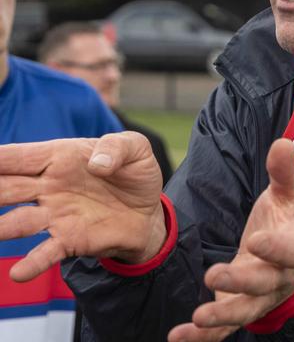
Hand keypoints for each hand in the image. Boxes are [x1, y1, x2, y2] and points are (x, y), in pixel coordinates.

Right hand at [0, 131, 165, 281]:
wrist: (150, 211)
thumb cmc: (135, 174)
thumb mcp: (136, 150)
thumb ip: (118, 148)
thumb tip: (99, 164)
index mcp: (59, 157)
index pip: (18, 156)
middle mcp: (48, 186)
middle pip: (5, 188)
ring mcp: (55, 215)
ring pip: (15, 223)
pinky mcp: (68, 240)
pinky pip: (44, 253)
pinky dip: (31, 263)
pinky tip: (18, 273)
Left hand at [168, 138, 293, 341]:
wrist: (283, 254)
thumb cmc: (283, 219)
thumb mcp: (286, 194)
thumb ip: (283, 172)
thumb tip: (283, 142)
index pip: (291, 250)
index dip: (276, 249)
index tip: (256, 241)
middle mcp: (281, 277)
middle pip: (265, 284)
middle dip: (240, 282)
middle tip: (213, 276)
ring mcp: (261, 298)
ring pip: (245, 312)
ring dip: (222, 317)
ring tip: (198, 318)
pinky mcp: (241, 310)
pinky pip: (225, 330)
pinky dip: (204, 337)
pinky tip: (178, 336)